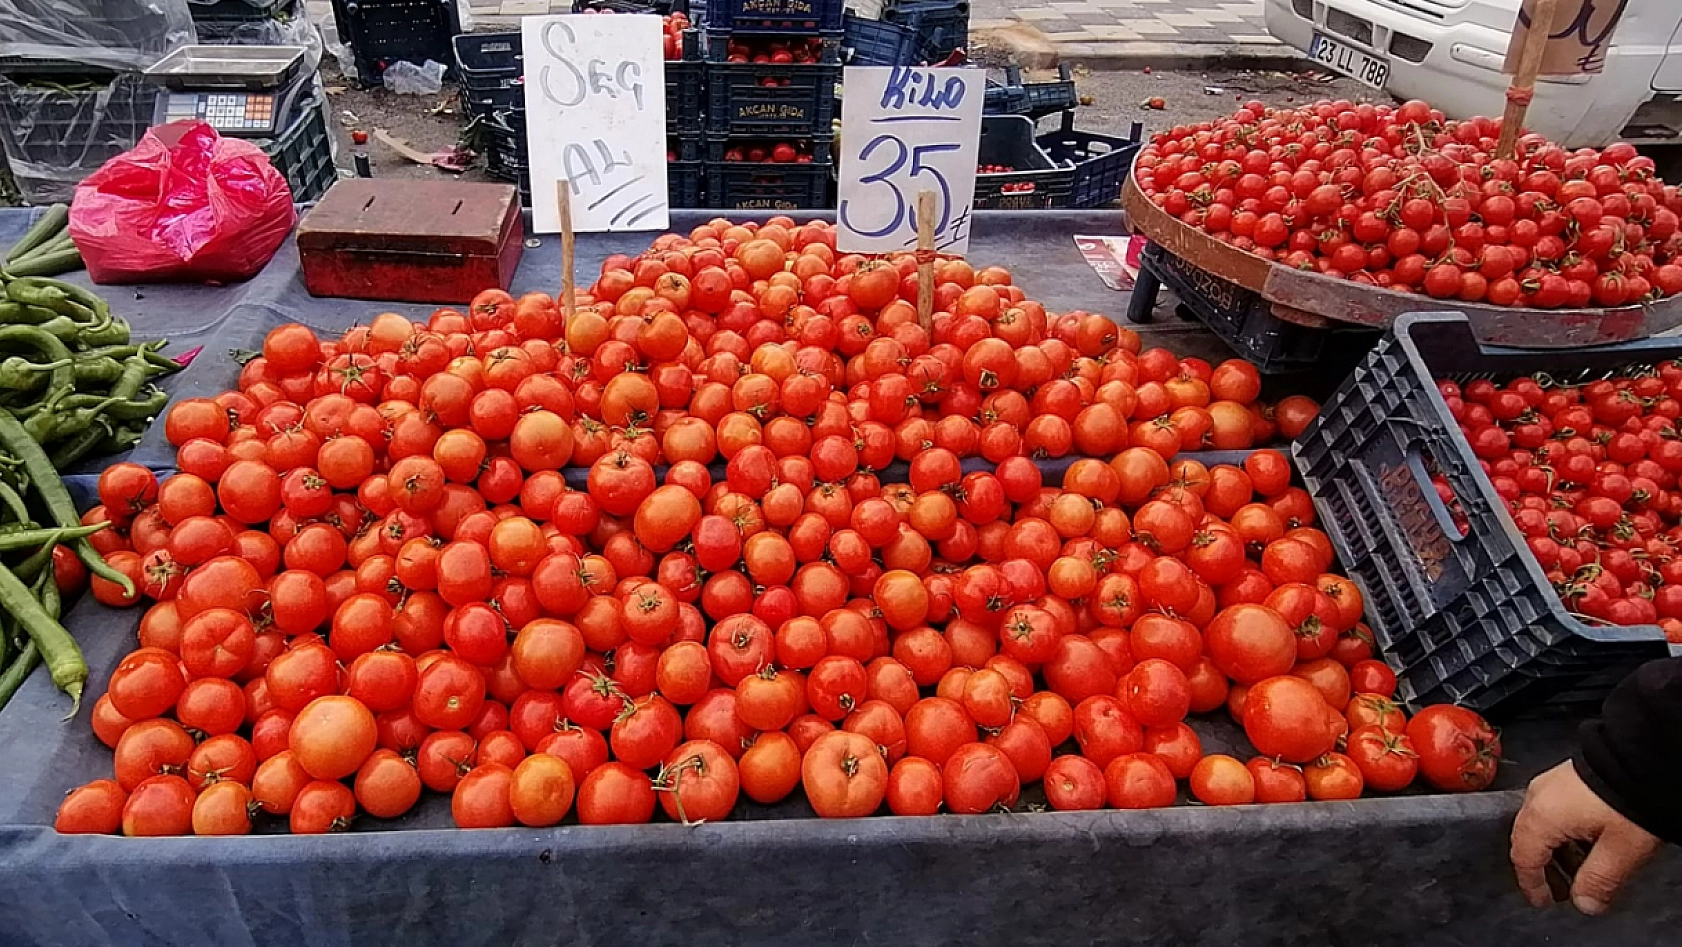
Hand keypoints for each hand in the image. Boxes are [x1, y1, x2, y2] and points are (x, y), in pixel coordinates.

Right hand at [1511, 762, 1660, 915]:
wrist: (1640, 757)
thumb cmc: (1628, 799)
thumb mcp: (1619, 850)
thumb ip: (1598, 881)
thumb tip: (1584, 903)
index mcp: (1541, 817)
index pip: (1524, 859)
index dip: (1532, 884)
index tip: (1543, 901)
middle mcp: (1537, 798)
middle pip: (1527, 842)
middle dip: (1543, 869)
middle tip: (1562, 890)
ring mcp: (1548, 784)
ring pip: (1540, 826)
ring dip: (1556, 852)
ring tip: (1580, 868)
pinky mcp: (1563, 777)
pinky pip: (1551, 811)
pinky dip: (1562, 833)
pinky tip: (1585, 842)